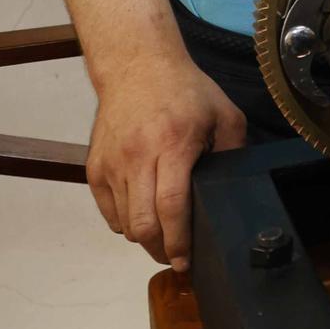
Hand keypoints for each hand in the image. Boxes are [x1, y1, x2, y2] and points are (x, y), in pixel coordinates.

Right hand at [85, 51, 245, 270]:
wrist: (137, 67)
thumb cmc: (186, 91)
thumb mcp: (224, 114)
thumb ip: (233, 152)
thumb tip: (235, 189)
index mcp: (173, 145)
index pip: (171, 206)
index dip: (179, 240)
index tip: (186, 261)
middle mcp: (137, 156)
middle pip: (143, 224)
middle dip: (161, 249)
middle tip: (177, 257)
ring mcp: (111, 163)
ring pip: (125, 222)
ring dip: (145, 238)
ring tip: (163, 238)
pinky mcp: (94, 167)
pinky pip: (108, 212)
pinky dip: (125, 223)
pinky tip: (143, 217)